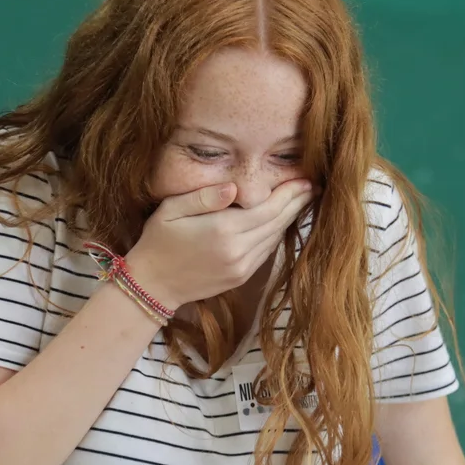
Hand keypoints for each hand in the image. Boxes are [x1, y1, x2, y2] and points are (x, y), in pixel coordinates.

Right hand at [126, 179, 314, 308]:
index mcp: (223, 230)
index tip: (305, 179)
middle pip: (277, 223)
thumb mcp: (171, 210)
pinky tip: (280, 222)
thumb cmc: (158, 241)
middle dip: (297, 204)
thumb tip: (234, 188)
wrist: (152, 285)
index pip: (268, 208)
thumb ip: (204, 197)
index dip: (290, 194)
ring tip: (302, 201)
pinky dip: (276, 235)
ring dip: (289, 219)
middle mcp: (238, 251)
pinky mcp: (241, 277)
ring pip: (274, 238)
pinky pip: (266, 252)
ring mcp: (241, 267)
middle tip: (313, 187)